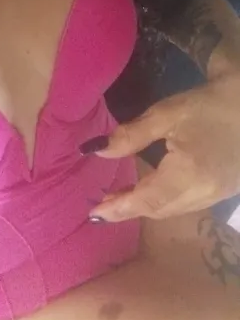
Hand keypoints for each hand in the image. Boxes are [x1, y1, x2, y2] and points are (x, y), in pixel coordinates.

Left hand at [88, 72, 239, 221]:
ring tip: (121, 197)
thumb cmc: (211, 104)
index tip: (93, 215)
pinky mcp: (225, 190)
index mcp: (189, 175)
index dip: (118, 209)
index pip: (146, 201)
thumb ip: (130, 135)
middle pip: (160, 210)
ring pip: (174, 209)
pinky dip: (165, 201)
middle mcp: (204, 193)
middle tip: (102, 204)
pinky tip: (153, 189)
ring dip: (147, 207)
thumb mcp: (166, 114)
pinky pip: (188, 203)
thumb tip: (96, 150)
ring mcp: (218, 195)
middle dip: (129, 208)